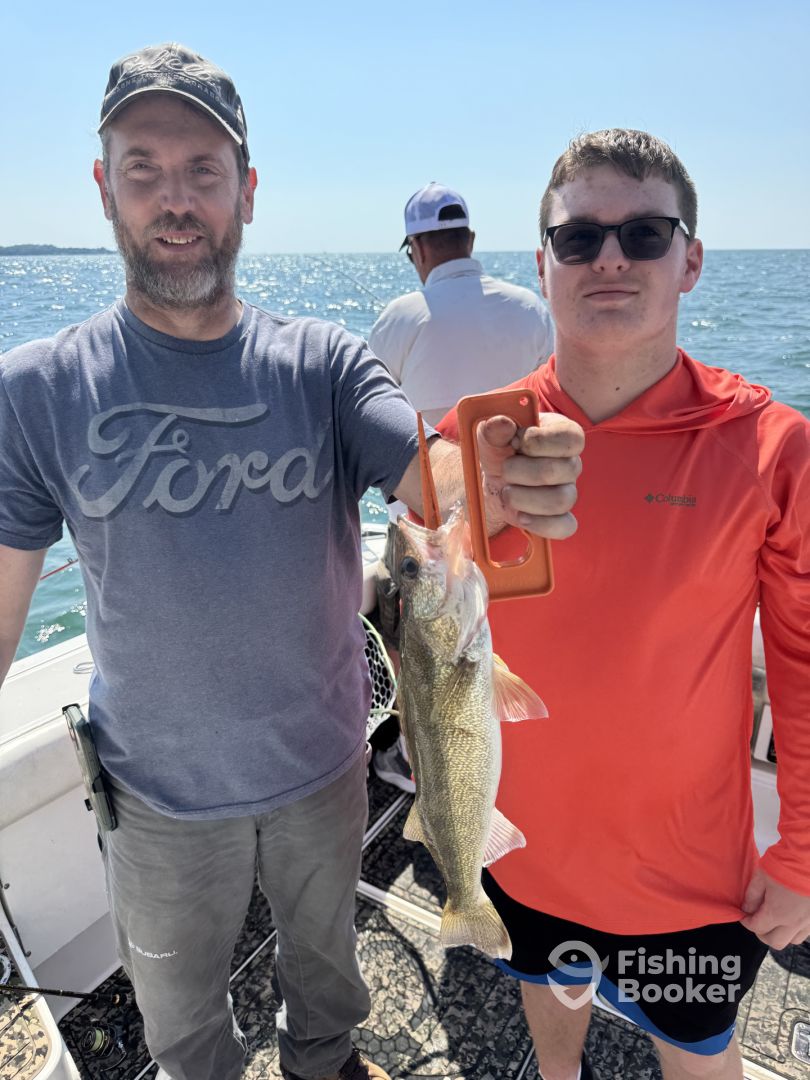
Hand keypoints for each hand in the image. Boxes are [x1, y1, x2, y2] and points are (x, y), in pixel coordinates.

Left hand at [477, 413, 583, 538]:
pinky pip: (565, 526)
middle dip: (522, 471)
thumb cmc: (498, 450)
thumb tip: (502, 423)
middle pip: (562, 470)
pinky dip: (540, 524)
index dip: (539, 442)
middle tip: (505, 469)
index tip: (515, 442)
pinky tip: (521, 516)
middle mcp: (570, 463)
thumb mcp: (490, 435)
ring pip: (562, 500)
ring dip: (525, 498)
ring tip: (507, 492)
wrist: (492, 480)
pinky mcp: (560, 517)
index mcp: (561, 434)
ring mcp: (568, 491)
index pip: (570, 437)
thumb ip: (494, 428)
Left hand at [740, 868, 809, 948]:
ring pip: (793, 940)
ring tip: (775, 920)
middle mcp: (794, 923)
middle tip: (758, 921)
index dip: (747, 922)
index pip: (757, 927)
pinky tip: (791, 916)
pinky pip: (806, 932)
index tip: (744, 916)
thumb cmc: (783, 863)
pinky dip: (796, 929)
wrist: (807, 856)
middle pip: (775, 942)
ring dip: (781, 933)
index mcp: (778, 913)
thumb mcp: (761, 877)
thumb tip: (747, 910)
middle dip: (762, 933)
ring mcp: (809, 921)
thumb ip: (752, 897)